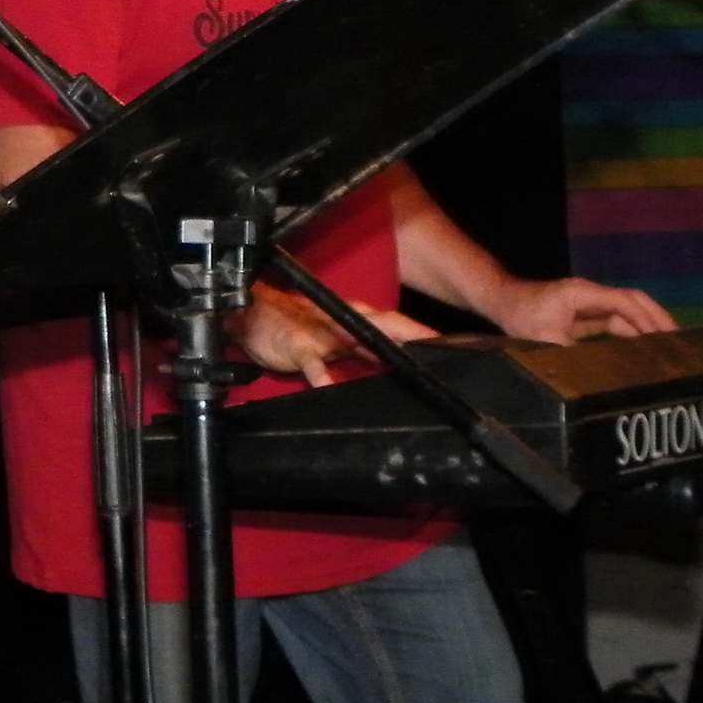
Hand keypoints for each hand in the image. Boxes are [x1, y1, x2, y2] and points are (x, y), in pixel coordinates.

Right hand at [228, 283, 434, 389]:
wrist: (250, 317)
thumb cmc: (294, 328)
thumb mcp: (335, 338)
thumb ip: (365, 350)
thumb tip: (399, 362)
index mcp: (354, 320)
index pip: (396, 324)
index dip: (422, 333)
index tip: (451, 344)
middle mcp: (343, 322)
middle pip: (386, 324)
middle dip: (412, 334)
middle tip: (437, 346)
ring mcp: (321, 333)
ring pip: (355, 336)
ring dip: (377, 346)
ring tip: (401, 362)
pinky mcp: (297, 346)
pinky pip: (311, 363)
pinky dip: (320, 375)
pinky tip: (326, 386)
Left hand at [483, 277, 676, 344]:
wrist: (501, 301)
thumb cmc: (520, 316)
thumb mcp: (545, 338)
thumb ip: (572, 353)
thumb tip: (598, 371)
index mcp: (583, 294)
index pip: (625, 302)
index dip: (647, 319)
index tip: (666, 337)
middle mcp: (590, 294)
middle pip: (633, 302)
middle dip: (657, 319)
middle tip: (680, 341)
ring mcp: (589, 303)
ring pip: (626, 312)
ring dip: (646, 327)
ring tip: (668, 348)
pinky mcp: (585, 314)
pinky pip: (615, 321)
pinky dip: (631, 332)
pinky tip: (643, 349)